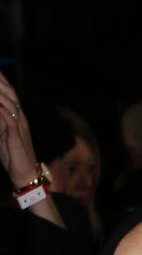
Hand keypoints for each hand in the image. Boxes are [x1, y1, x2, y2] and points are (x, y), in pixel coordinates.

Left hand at [0, 71, 38, 185]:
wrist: (25, 174)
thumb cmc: (13, 156)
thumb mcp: (1, 135)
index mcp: (17, 116)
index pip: (10, 93)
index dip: (2, 81)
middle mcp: (20, 118)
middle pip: (10, 94)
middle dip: (1, 82)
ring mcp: (20, 126)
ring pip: (10, 103)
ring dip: (0, 93)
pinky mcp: (17, 135)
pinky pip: (9, 118)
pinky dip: (1, 109)